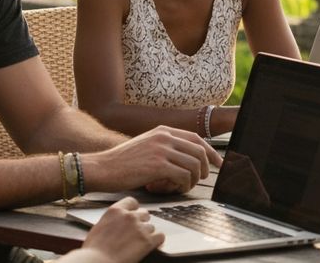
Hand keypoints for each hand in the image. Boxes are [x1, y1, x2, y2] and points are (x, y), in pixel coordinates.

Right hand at [79, 197, 163, 261]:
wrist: (97, 262)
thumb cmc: (93, 250)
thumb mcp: (99, 228)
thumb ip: (112, 221)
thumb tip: (117, 223)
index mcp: (115, 211)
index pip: (132, 202)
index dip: (134, 209)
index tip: (134, 215)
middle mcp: (129, 216)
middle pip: (144, 214)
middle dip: (141, 222)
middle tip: (135, 233)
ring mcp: (139, 228)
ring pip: (151, 227)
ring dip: (147, 234)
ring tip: (138, 244)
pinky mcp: (147, 240)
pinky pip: (160, 236)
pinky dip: (157, 241)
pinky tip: (152, 245)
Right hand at [84, 125, 223, 194]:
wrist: (101, 168)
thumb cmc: (122, 162)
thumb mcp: (146, 145)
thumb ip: (165, 147)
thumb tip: (186, 158)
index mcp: (163, 131)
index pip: (197, 139)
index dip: (211, 152)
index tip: (218, 164)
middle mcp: (165, 137)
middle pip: (200, 151)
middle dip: (206, 168)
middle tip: (202, 180)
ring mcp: (162, 150)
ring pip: (194, 165)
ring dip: (194, 179)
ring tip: (184, 187)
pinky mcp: (158, 165)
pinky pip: (184, 176)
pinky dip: (184, 185)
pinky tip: (176, 189)